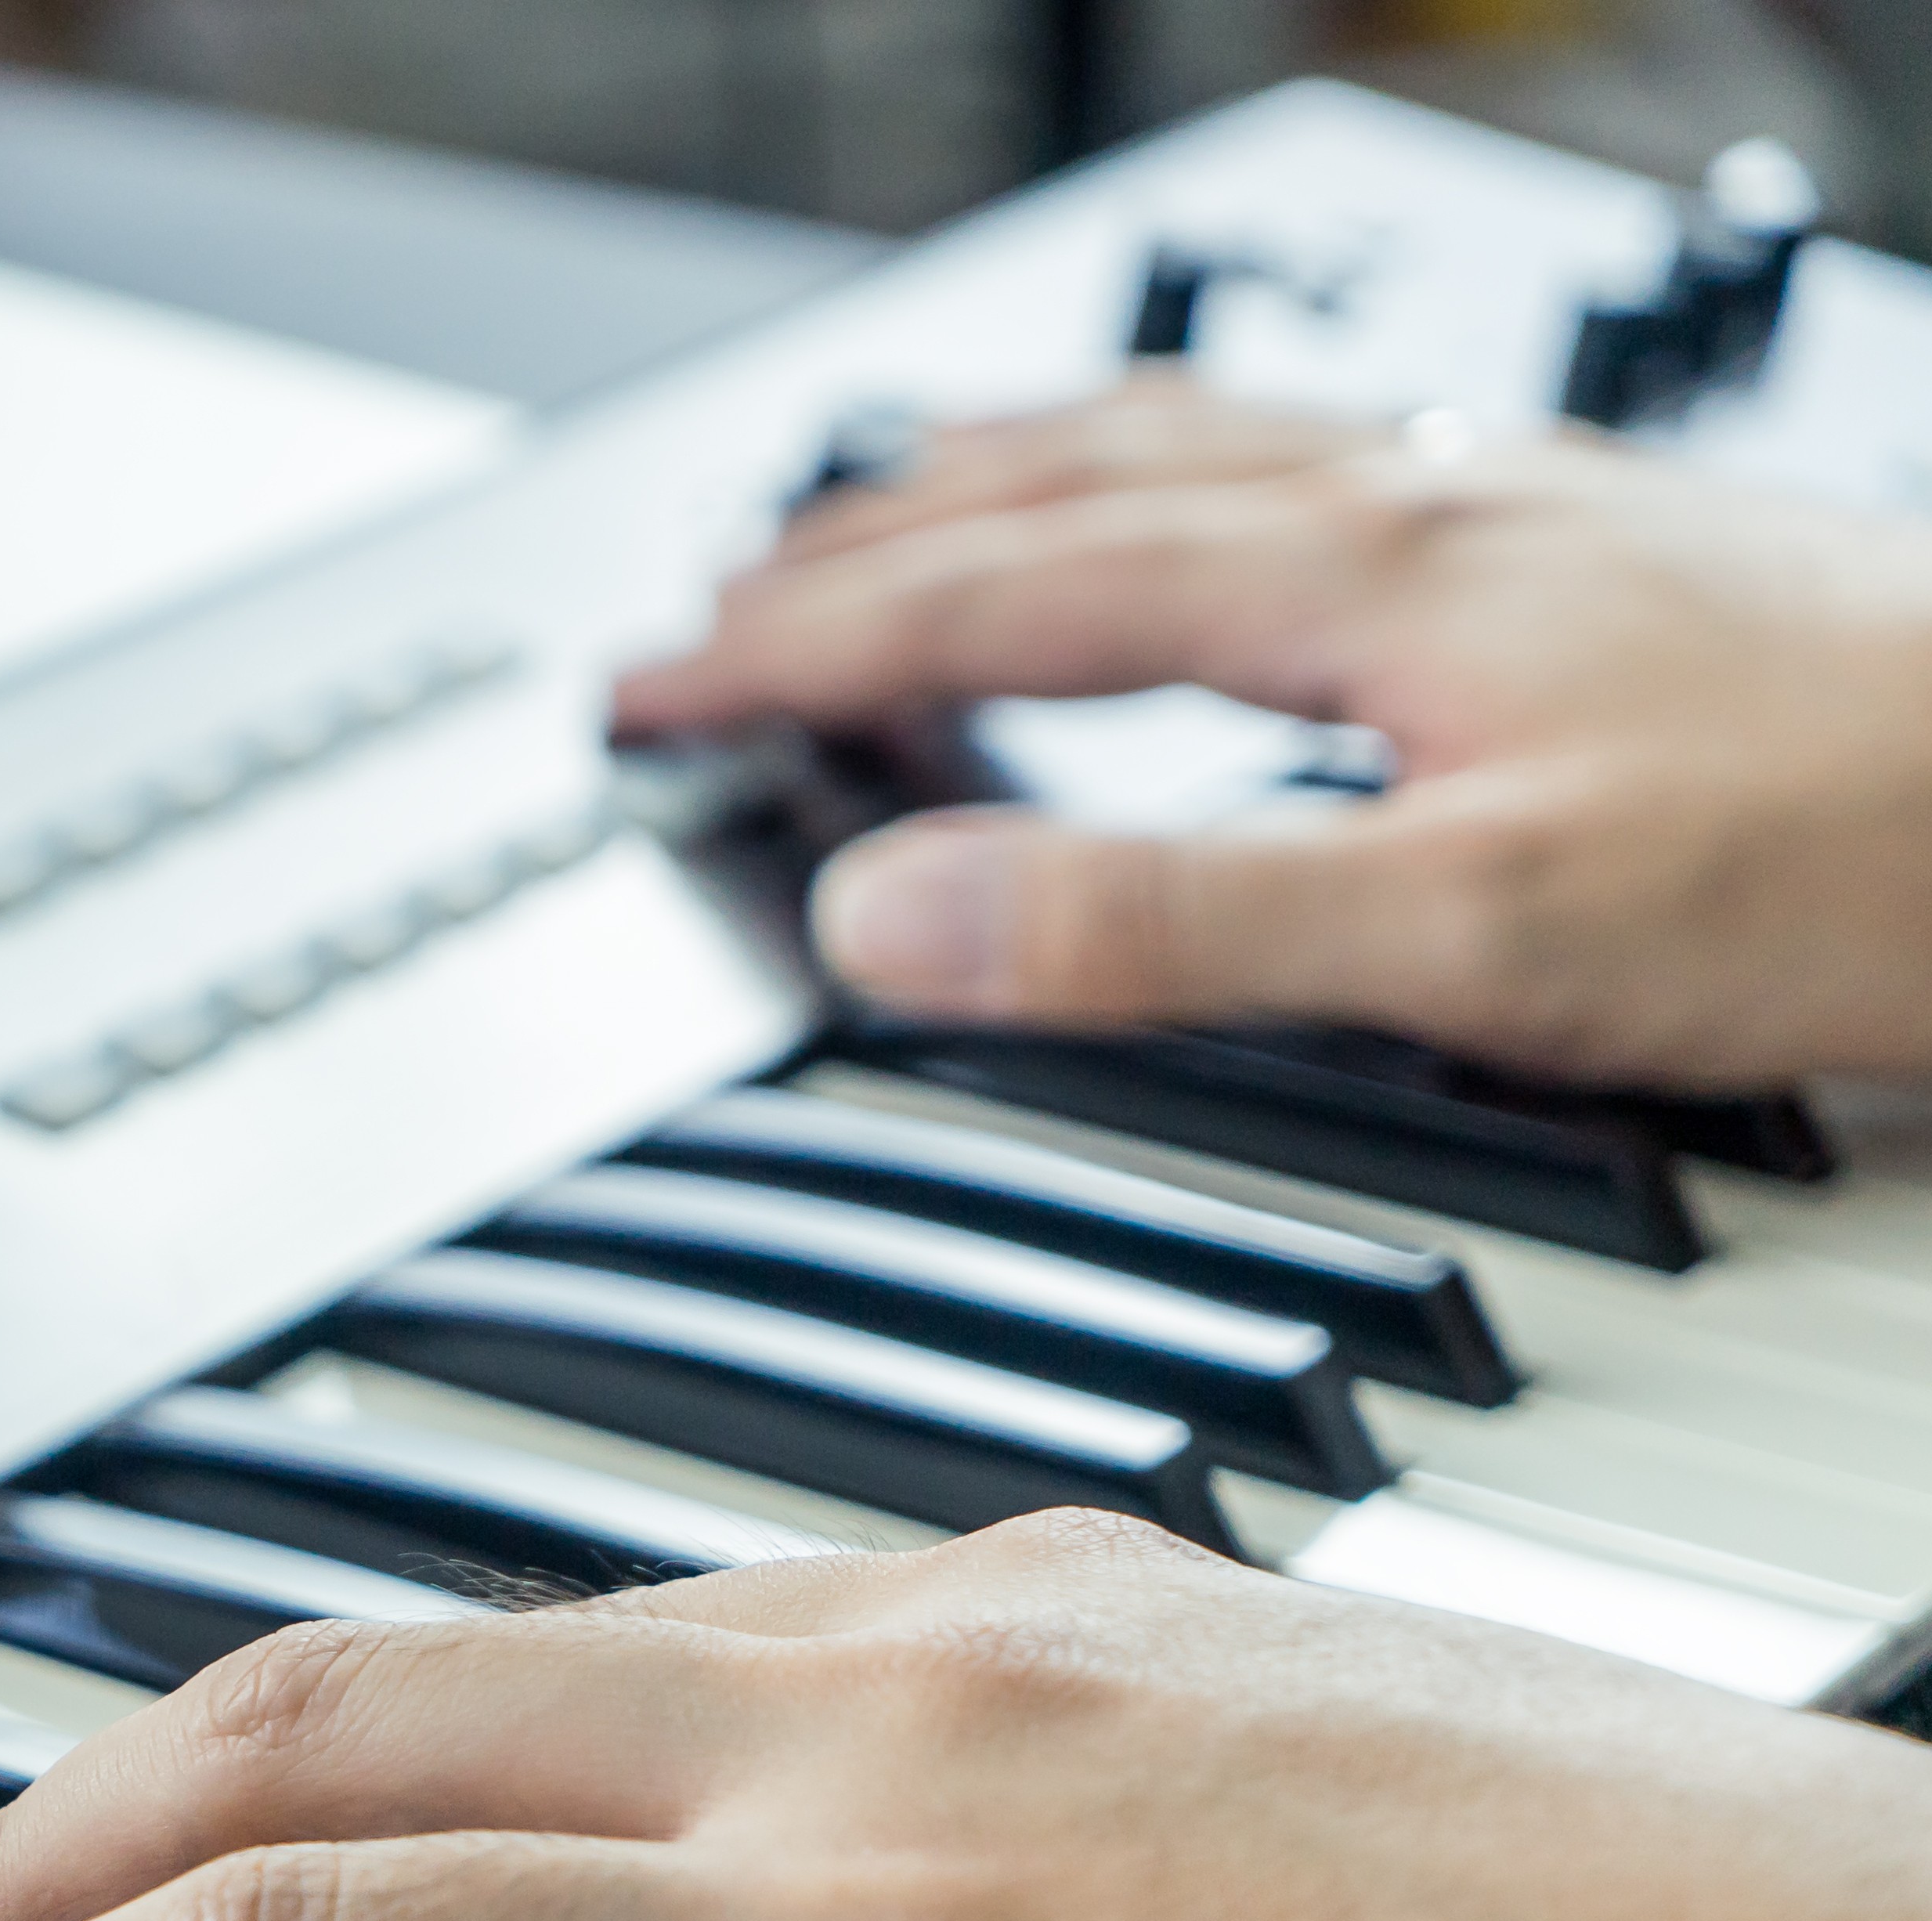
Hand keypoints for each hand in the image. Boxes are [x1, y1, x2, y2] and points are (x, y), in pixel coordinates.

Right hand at [611, 381, 1931, 1086]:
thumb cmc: (1864, 853)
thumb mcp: (1473, 933)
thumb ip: (1168, 923)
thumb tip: (893, 917)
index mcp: (1358, 586)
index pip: (995, 604)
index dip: (796, 649)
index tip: (646, 692)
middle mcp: (1421, 509)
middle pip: (1065, 491)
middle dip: (854, 548)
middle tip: (706, 605)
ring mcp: (1511, 509)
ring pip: (1188, 450)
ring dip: (1003, 478)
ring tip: (891, 503)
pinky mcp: (1592, 541)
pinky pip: (1306, 467)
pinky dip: (1172, 481)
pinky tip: (1214, 520)